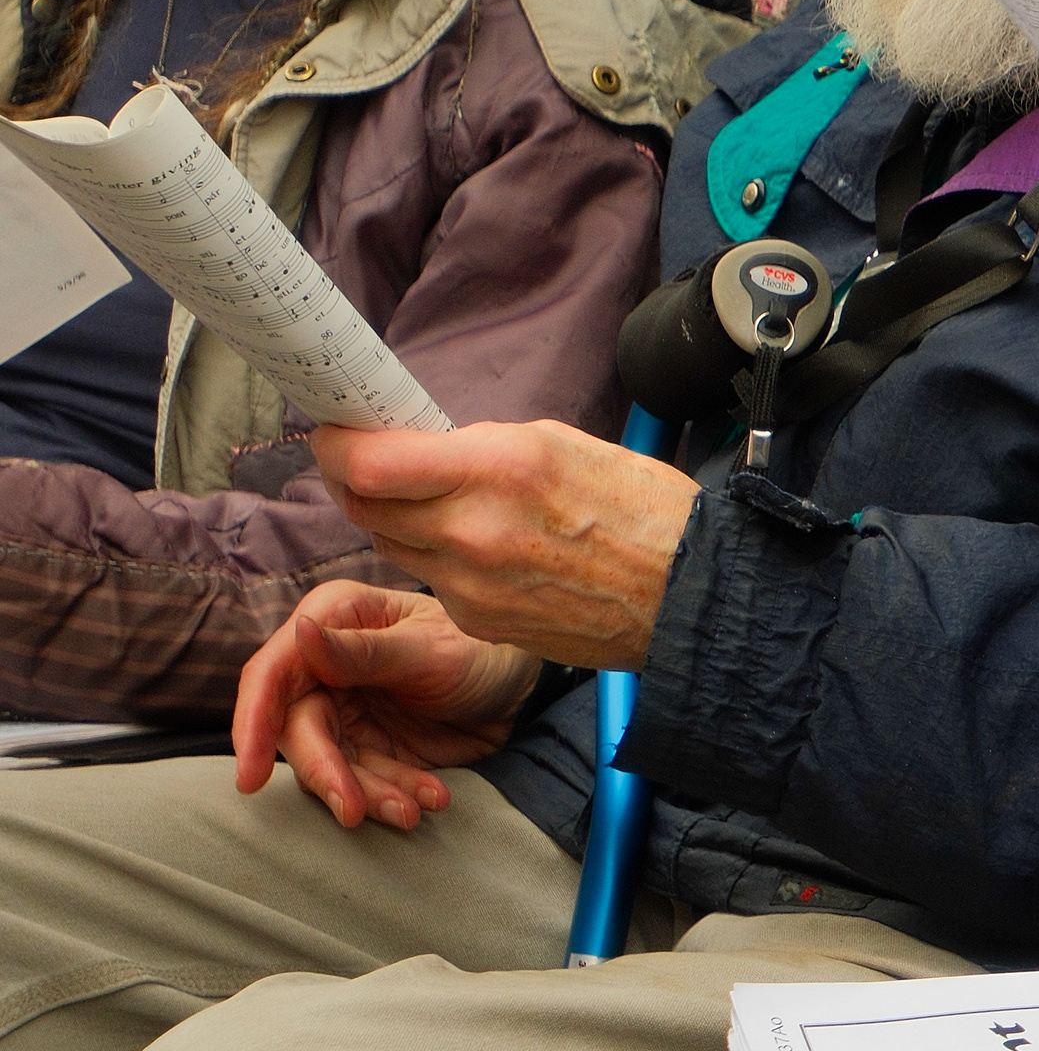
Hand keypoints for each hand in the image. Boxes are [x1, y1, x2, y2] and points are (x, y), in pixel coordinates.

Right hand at [230, 580, 539, 830]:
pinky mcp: (367, 748)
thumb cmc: (483, 646)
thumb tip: (299, 632)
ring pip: (329, 765)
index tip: (251, 780)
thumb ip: (365, 650)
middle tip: (355, 811)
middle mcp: (326, 666)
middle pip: (298, 731)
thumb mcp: (432, 648)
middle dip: (327, 775)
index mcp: (334, 620)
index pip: (272, 674)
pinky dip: (394, 797)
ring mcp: (345, 710)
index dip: (253, 725)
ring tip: (412, 810)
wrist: (526, 685)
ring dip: (368, 794)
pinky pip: (364, 783)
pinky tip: (431, 799)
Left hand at [314, 421, 698, 669]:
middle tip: (367, 458)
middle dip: (356, 477)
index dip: (338, 445)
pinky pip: (430, 578)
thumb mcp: (561, 445)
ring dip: (394, 517)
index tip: (338, 431)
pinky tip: (482, 545)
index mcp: (497, 470)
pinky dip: (438, 556)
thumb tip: (422, 448)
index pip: (369, 464)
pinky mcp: (476, 620)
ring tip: (431, 499)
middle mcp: (472, 531)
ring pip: (388, 542)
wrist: (688, 591)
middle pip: (364, 504)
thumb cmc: (642, 508)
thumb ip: (479, 448)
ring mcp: (469, 584)